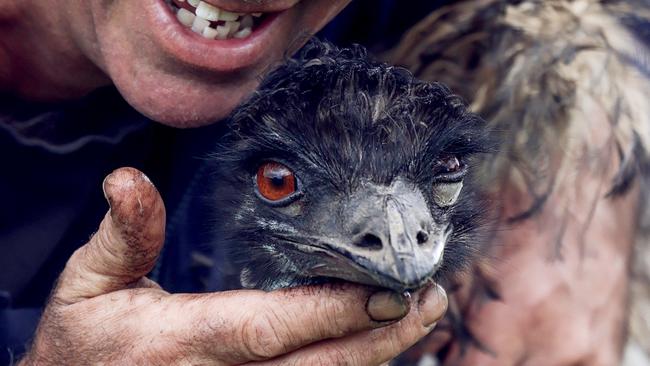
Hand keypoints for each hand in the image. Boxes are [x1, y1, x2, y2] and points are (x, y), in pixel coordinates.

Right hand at [20, 167, 447, 365]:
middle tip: (429, 302)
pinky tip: (377, 346)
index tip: (387, 290)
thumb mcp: (90, 284)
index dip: (332, 312)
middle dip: (379, 337)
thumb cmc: (86, 344)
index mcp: (184, 342)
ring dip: (377, 356)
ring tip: (422, 320)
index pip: (270, 327)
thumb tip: (128, 179)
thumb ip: (123, 234)